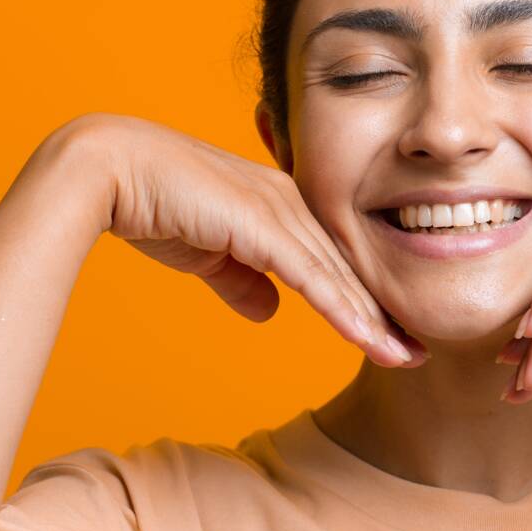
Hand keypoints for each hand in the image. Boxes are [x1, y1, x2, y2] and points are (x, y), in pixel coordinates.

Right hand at [76, 113, 424, 366]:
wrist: (112, 173)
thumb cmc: (154, 204)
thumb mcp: (208, 253)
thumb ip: (242, 280)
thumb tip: (270, 312)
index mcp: (281, 205)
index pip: (332, 261)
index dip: (362, 300)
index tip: (390, 336)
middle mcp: (291, 202)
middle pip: (348, 268)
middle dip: (384, 313)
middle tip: (419, 352)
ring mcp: (281, 210)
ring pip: (339, 276)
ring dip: (373, 321)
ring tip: (406, 357)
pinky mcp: (264, 224)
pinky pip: (314, 276)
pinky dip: (344, 310)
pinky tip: (369, 338)